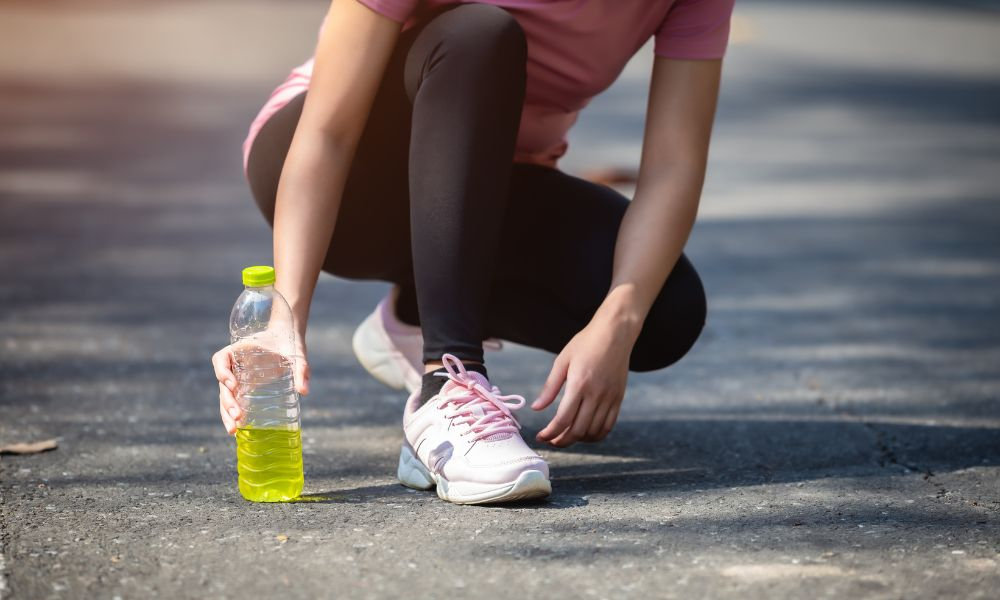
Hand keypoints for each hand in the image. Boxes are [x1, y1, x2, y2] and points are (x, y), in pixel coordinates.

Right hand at [211, 332, 309, 434]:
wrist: (288, 340)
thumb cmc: (290, 344)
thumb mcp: (298, 355)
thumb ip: (301, 370)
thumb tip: (304, 392)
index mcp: (240, 350)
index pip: (221, 359)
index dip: (222, 372)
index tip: (233, 384)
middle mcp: (235, 364)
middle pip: (222, 384)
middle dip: (227, 402)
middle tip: (237, 416)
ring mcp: (238, 376)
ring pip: (226, 395)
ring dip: (226, 412)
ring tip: (233, 430)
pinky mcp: (245, 387)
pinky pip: (235, 400)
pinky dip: (233, 414)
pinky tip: (237, 429)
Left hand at [531, 313, 634, 446]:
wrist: (615, 333)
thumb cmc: (586, 343)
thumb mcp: (562, 361)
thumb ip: (550, 387)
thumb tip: (536, 408)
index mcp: (579, 384)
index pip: (563, 419)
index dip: (550, 433)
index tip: (541, 436)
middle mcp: (596, 394)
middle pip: (578, 430)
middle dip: (562, 440)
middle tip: (551, 440)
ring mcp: (610, 398)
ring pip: (593, 432)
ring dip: (578, 440)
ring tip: (566, 436)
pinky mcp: (618, 399)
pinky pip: (608, 426)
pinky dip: (596, 435)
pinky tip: (585, 433)